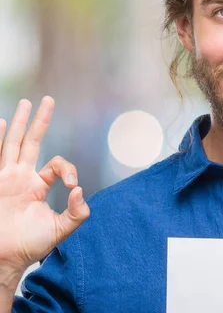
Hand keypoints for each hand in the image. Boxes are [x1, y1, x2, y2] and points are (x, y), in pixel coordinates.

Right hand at [0, 97, 89, 272]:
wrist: (3, 258)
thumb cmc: (30, 245)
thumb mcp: (61, 228)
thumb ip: (77, 212)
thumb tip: (80, 190)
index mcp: (37, 185)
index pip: (57, 164)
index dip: (69, 169)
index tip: (72, 185)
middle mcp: (21, 177)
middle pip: (32, 142)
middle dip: (40, 121)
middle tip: (47, 100)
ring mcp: (6, 178)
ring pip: (14, 143)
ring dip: (19, 123)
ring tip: (25, 103)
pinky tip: (0, 122)